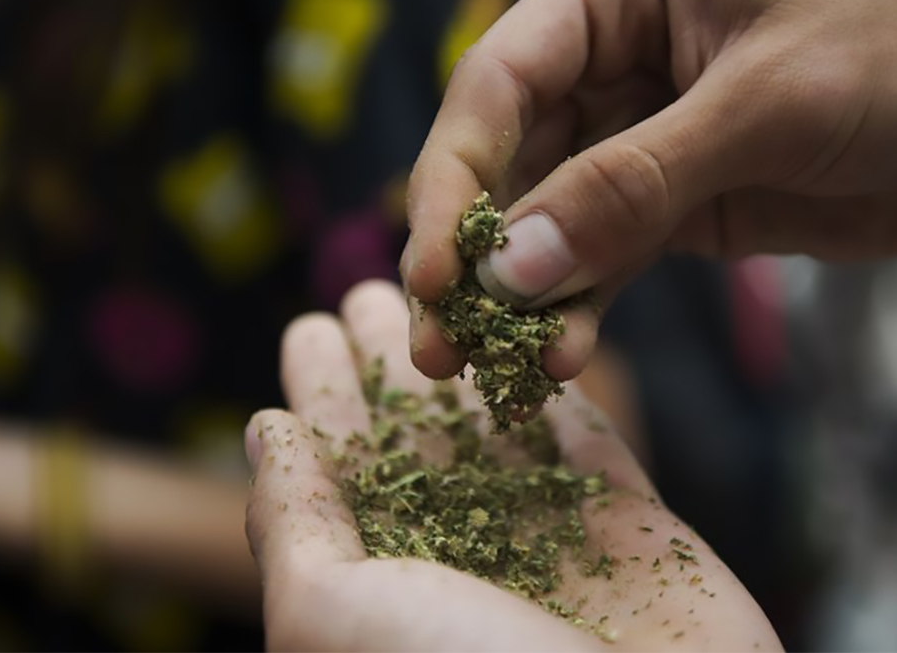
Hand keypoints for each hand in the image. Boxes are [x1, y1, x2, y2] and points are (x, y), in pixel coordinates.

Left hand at [244, 280, 779, 650]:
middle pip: (416, 437)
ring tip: (447, 286)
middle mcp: (462, 557)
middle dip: (390, 359)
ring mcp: (550, 542)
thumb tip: (265, 434)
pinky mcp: (632, 530)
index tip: (305, 325)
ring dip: (471, 359)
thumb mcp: (331, 613)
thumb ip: (294, 524)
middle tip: (373, 283)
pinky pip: (590, 441)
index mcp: (381, 579)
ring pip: (498, 429)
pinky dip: (563, 389)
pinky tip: (535, 336)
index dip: (320, 393)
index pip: (338, 469)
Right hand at [403, 0, 896, 381]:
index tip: (435, 271)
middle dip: (468, 255)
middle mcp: (612, 64)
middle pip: (503, 161)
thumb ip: (634, 181)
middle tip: (438, 342)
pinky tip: (559, 358)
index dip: (451, 178)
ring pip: (545, 222)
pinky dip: (577, 310)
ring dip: (515, 298)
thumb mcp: (768, 101)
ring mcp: (641, 139)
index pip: (497, 83)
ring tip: (492, 372)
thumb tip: (509, 266)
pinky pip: (603, 260)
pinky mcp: (677, 204)